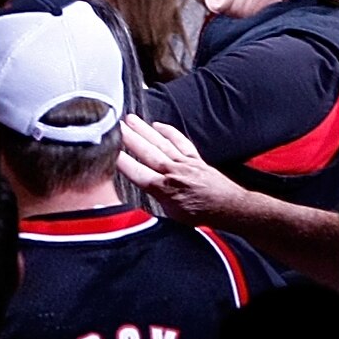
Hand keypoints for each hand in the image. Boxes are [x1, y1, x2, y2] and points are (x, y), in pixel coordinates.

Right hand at [116, 114, 247, 225]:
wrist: (229, 208)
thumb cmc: (201, 216)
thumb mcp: (171, 218)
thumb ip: (152, 206)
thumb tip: (135, 206)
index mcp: (165, 190)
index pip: (137, 172)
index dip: (122, 161)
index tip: (109, 151)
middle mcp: (173, 173)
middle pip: (147, 152)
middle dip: (129, 137)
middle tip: (115, 125)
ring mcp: (185, 163)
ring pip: (161, 143)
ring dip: (144, 130)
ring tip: (130, 119)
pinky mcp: (195, 159)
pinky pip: (180, 142)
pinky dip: (169, 132)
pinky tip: (157, 125)